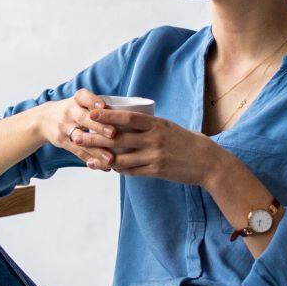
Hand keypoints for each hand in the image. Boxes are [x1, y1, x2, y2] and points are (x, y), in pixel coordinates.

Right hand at [36, 88, 106, 163]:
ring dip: (96, 150)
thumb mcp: (79, 103)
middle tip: (113, 133)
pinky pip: (77, 152)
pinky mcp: (62, 141)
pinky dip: (91, 159)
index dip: (93, 101)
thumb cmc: (71, 111)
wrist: (43, 119)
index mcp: (76, 100)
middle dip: (99, 126)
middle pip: (84, 119)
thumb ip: (98, 108)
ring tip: (110, 159)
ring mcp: (64, 127)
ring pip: (81, 139)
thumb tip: (126, 117)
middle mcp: (69, 112)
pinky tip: (104, 166)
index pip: (84, 97)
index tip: (104, 106)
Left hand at [76, 109, 230, 186]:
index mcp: (157, 124)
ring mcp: (155, 157)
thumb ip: (149, 125)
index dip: (108, 116)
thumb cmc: (188, 141)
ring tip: (87, 158)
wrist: (209, 163)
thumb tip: (127, 120)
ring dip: (102, 158)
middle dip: (95, 138)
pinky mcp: (156, 172)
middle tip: (77, 137)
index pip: (128, 118)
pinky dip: (118, 169)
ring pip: (121, 158)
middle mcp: (154, 140)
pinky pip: (132, 171)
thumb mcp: (169, 127)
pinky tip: (107, 167)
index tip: (91, 113)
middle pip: (119, 139)